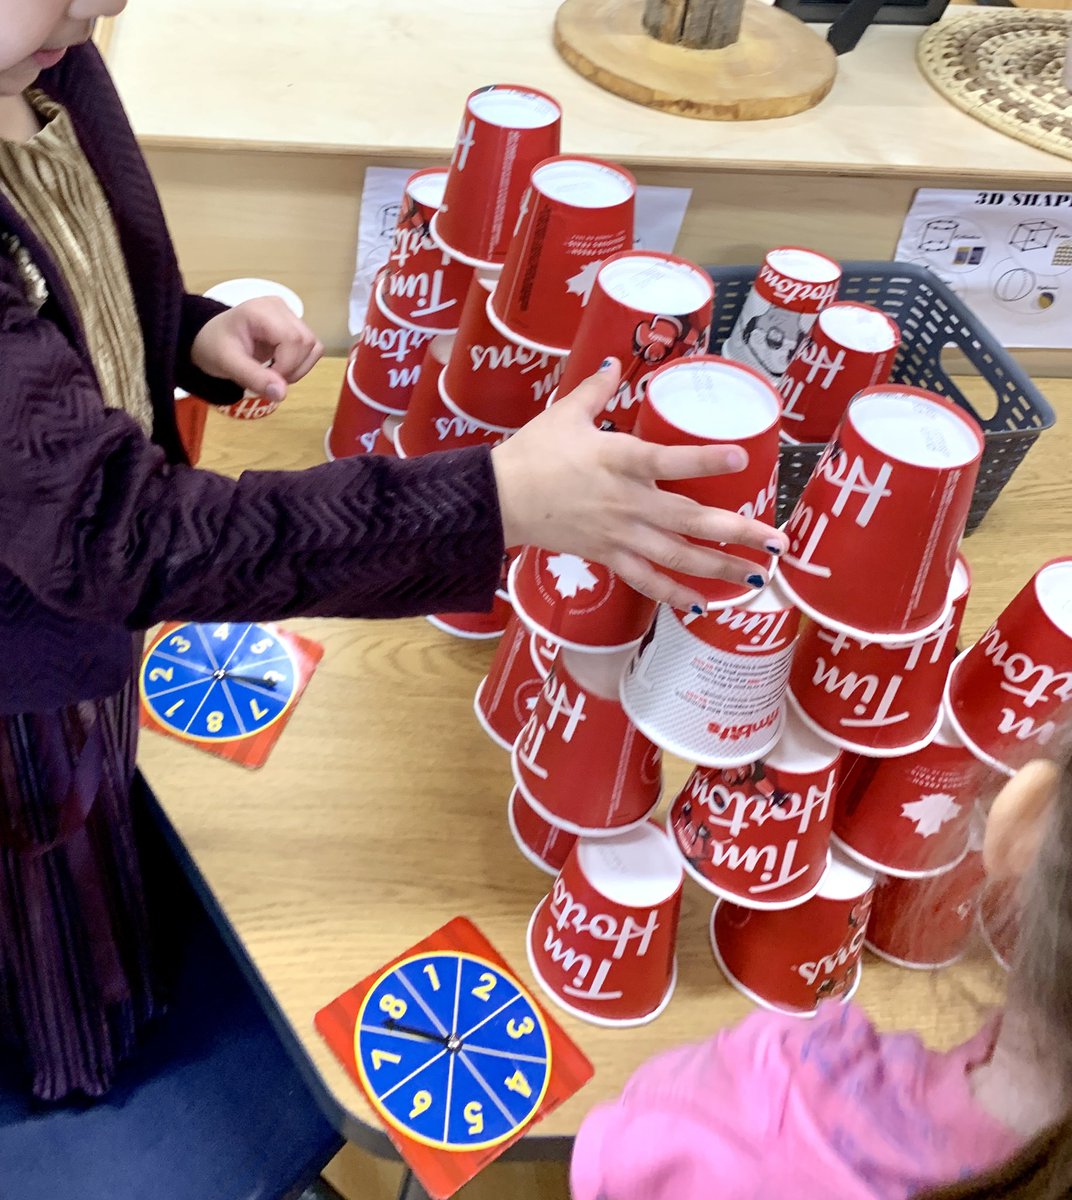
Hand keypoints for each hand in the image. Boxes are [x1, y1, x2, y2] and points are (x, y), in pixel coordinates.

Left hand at [190, 298, 322, 402]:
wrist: (211, 339)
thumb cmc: (214, 348)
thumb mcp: (227, 364)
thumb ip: (253, 377)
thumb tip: (282, 394)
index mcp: (261, 310)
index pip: (293, 339)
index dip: (287, 365)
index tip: (267, 379)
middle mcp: (280, 307)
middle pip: (307, 342)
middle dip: (293, 368)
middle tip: (269, 378)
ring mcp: (289, 314)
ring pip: (314, 346)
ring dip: (299, 368)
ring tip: (274, 372)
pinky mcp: (294, 325)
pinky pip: (312, 348)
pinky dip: (301, 364)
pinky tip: (281, 366)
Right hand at [490, 360, 787, 611]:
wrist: (499, 499)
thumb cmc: (532, 453)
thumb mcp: (565, 413)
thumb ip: (597, 389)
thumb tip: (614, 363)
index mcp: (619, 459)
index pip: (668, 460)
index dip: (705, 460)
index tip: (742, 457)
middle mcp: (627, 501)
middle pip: (690, 520)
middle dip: (739, 532)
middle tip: (778, 541)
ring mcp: (620, 534)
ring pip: (677, 557)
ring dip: (720, 568)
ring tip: (757, 575)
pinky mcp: (608, 556)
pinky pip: (647, 581)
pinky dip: (675, 594)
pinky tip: (703, 604)